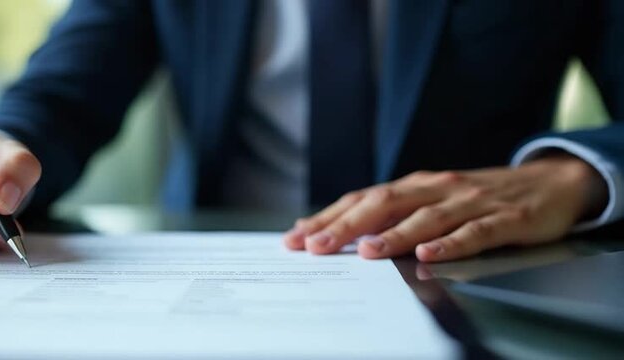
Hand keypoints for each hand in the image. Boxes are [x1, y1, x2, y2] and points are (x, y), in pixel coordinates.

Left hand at [284, 155, 606, 261]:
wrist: (551, 182)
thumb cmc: (480, 197)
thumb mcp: (432, 200)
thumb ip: (392, 213)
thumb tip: (337, 229)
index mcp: (416, 185)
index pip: (363, 200)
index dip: (329, 218)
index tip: (296, 238)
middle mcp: (437, 188)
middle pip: (385, 204)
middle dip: (347, 226)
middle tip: (316, 246)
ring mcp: (471, 201)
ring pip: (426, 218)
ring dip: (394, 235)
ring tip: (367, 252)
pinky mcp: (505, 219)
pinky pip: (474, 232)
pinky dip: (451, 244)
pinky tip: (430, 256)